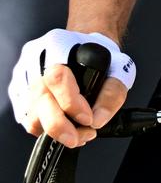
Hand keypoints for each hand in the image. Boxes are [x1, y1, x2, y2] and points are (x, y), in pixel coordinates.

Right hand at [10, 29, 135, 147]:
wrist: (87, 49)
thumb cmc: (101, 57)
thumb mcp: (120, 67)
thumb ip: (113, 92)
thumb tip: (98, 119)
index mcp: (58, 45)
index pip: (57, 78)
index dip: (71, 103)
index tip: (88, 118)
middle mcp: (35, 59)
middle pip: (39, 98)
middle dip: (58, 125)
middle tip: (77, 138)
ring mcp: (23, 76)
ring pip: (30, 113)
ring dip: (52, 130)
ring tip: (75, 133)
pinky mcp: (18, 92)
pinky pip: (26, 118)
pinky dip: (45, 128)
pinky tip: (63, 127)